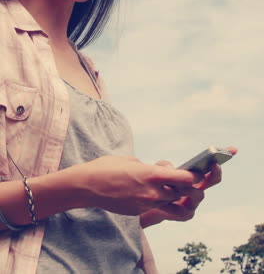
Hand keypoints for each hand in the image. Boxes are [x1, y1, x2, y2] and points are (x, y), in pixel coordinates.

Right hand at [64, 155, 202, 215]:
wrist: (87, 186)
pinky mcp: (138, 212)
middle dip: (191, 189)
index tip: (198, 171)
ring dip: (178, 198)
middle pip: (184, 194)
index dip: (195, 175)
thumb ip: (152, 167)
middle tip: (192, 183)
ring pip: (173, 204)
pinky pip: (157, 208)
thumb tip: (163, 170)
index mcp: (152, 174)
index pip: (185, 178)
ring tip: (178, 191)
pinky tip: (155, 193)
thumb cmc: (108, 167)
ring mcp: (146, 204)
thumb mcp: (133, 160)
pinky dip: (161, 202)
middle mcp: (152, 192)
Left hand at [140, 146, 237, 227]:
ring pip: (199, 194)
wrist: (146, 205)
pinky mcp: (186, 214)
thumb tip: (172, 169)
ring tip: (179, 184)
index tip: (232, 150)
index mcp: (195, 175)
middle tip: (213, 165)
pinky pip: (186, 210)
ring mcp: (194, 202)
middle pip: (213, 180)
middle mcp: (198, 188)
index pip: (211, 166)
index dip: (222, 157)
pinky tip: (167, 202)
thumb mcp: (157, 170)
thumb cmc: (156, 184)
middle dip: (214, 173)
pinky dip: (177, 205)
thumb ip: (163, 166)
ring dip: (190, 188)